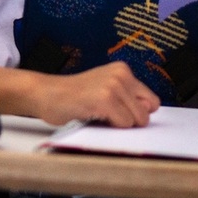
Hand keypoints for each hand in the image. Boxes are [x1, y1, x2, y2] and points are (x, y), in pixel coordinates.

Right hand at [36, 62, 159, 127]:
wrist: (46, 94)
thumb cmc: (73, 96)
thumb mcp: (104, 89)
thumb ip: (127, 98)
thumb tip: (149, 113)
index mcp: (123, 70)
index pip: (152, 101)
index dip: (137, 113)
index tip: (120, 113)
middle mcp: (121, 74)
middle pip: (146, 112)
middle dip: (130, 120)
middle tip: (106, 115)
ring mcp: (113, 86)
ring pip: (136, 120)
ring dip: (118, 124)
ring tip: (97, 114)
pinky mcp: (105, 99)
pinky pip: (123, 124)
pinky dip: (110, 127)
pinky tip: (92, 115)